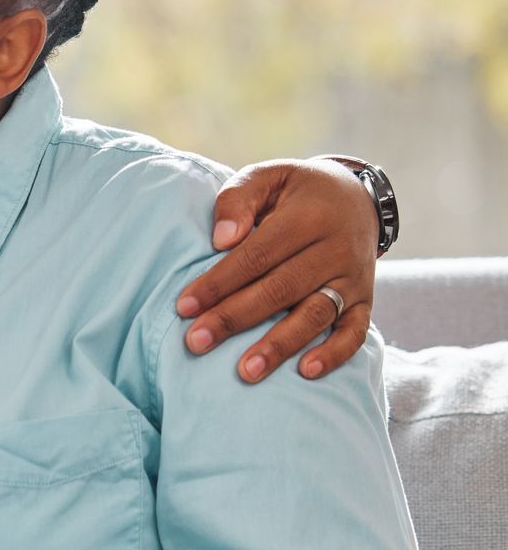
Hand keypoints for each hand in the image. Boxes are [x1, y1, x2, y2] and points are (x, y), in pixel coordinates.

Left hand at [174, 156, 375, 382]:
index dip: (220, 282)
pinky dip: (335, 353)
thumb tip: (222, 239)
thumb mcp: (268, 177)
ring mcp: (353, 277)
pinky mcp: (365, 299)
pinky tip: (306, 372)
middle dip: (234, 318)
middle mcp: (336, 249)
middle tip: (196, 343)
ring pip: (315, 314)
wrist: (355, 198)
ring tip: (246, 371)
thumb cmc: (294, 192)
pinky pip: (355, 331)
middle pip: (280, 289)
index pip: (257, 255)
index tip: (184, 306)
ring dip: (280, 345)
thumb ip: (239, 199)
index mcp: (308, 217)